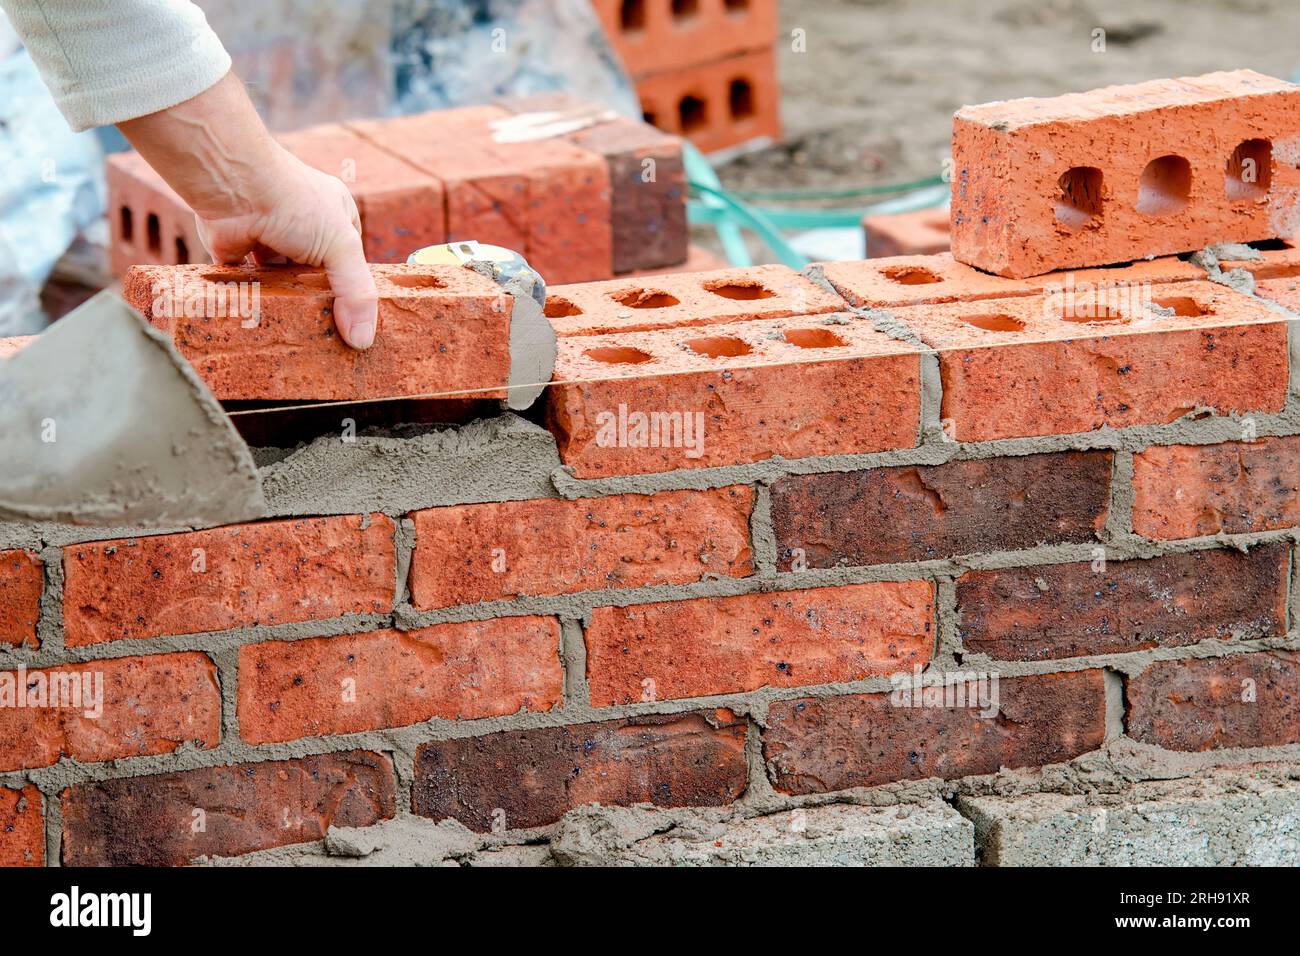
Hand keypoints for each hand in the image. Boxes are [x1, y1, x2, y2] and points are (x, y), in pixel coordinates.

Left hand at [196, 147, 377, 347]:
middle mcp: (301, 226)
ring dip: (285, 302)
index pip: (349, 263)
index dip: (351, 292)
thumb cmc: (295, 202)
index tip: (353, 324)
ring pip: (281, 281)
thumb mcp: (342, 246)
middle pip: (315, 275)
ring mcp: (268, 237)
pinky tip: (260, 319)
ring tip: (293, 335)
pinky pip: (246, 282)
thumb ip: (355, 292)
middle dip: (317, 301)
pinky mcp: (236, 249)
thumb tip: (362, 339)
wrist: (233, 185)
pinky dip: (251, 298)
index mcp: (335, 217)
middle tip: (323, 337)